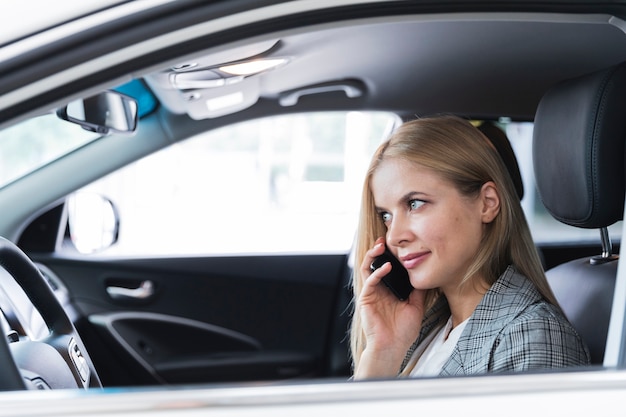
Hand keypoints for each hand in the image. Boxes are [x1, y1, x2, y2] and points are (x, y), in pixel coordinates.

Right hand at [354, 237, 425, 378]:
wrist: (393, 347)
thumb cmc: (402, 331)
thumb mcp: (416, 307)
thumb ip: (419, 292)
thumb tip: (426, 277)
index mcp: (389, 289)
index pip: (388, 267)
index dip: (391, 255)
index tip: (399, 244)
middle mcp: (379, 289)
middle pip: (376, 264)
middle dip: (379, 250)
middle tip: (386, 239)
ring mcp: (371, 293)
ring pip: (368, 268)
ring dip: (373, 255)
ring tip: (381, 246)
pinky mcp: (366, 298)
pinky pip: (370, 281)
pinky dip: (377, 272)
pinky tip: (387, 266)